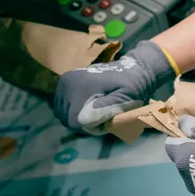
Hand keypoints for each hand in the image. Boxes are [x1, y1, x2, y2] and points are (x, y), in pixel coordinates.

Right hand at [53, 41, 177, 132]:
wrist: (132, 68)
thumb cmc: (131, 85)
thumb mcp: (125, 98)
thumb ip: (107, 108)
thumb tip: (84, 119)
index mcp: (80, 88)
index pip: (74, 122)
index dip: (90, 127)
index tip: (105, 121)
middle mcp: (67, 83)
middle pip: (67, 118)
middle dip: (84, 122)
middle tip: (102, 116)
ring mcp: (64, 81)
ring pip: (63, 112)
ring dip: (77, 116)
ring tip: (95, 110)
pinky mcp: (65, 81)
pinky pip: (62, 105)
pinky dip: (73, 109)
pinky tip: (87, 105)